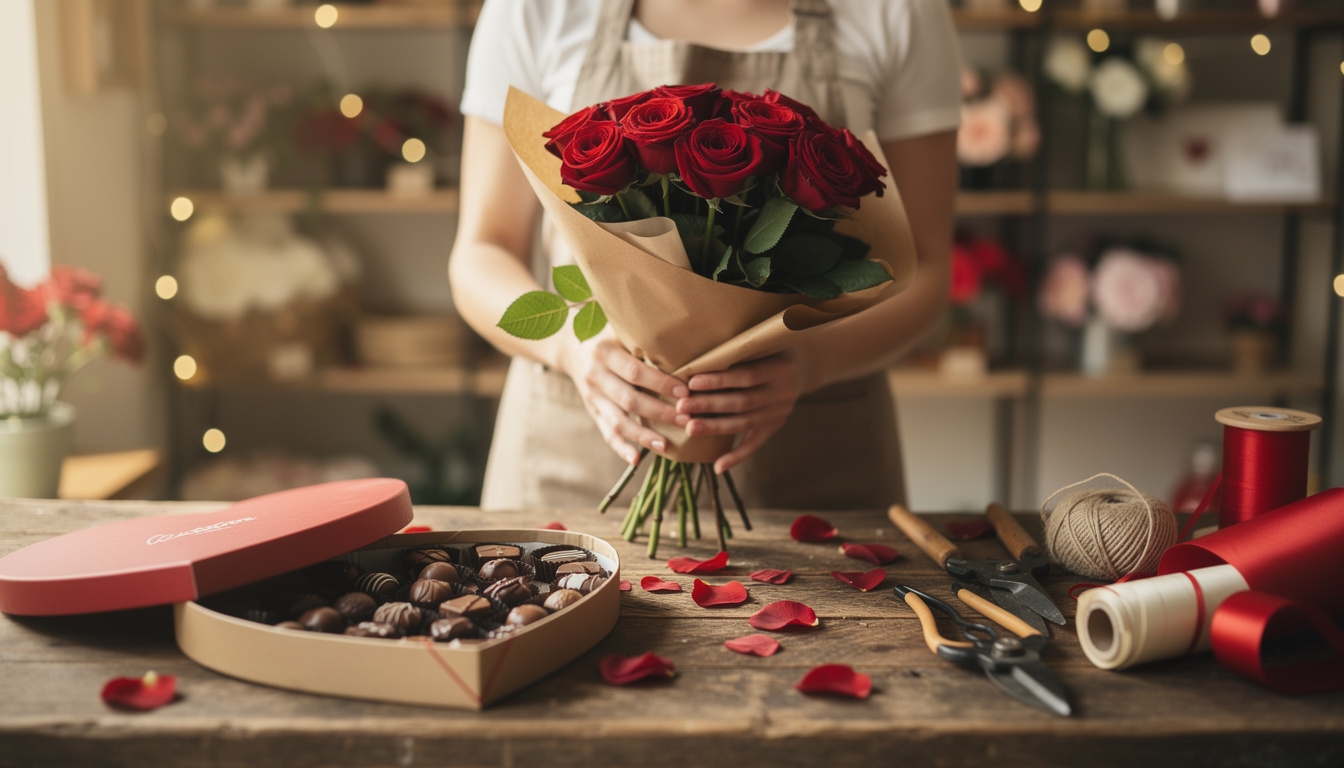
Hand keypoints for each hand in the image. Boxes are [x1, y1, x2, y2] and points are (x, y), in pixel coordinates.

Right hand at [561, 332, 687, 464]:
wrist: (572, 347)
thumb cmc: (610, 335)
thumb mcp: (621, 330)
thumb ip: (644, 340)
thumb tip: (684, 349)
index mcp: (604, 352)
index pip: (635, 372)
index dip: (660, 384)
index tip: (684, 393)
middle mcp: (595, 376)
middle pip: (629, 399)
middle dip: (659, 412)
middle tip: (686, 420)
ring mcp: (592, 397)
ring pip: (618, 421)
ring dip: (642, 435)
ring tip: (665, 445)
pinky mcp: (593, 411)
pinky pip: (606, 433)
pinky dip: (621, 448)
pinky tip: (637, 459)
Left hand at [677, 353, 801, 474]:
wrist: (800, 366)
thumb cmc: (768, 350)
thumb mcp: (761, 345)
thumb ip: (737, 352)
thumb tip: (696, 358)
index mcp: (779, 368)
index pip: (746, 376)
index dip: (719, 380)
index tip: (692, 382)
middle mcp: (782, 393)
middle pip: (742, 401)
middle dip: (709, 405)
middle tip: (681, 407)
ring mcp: (779, 412)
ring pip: (744, 423)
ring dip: (715, 427)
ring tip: (690, 428)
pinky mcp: (774, 426)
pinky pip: (754, 444)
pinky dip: (736, 456)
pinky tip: (718, 466)